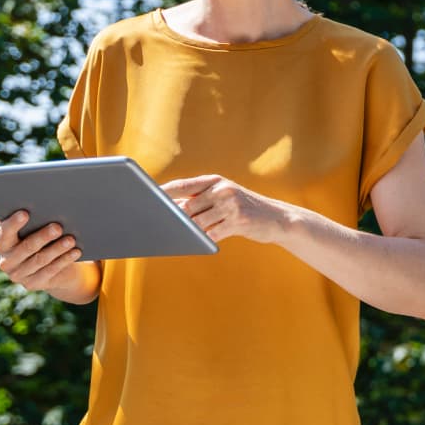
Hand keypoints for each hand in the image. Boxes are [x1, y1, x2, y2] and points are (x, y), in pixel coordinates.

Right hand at [0, 211, 84, 294]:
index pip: (5, 233)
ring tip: (71, 239)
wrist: (47, 269)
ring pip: (40, 260)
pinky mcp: (33, 284)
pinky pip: (51, 271)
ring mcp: (19, 276)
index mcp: (2, 245)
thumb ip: (19, 219)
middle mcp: (7, 262)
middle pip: (26, 248)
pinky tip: (75, 251)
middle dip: (42, 236)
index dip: (14, 224)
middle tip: (58, 226)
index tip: (25, 213)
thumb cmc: (38, 240)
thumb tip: (2, 204)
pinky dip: (64, 260)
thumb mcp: (29, 230)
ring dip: (57, 249)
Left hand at [161, 174, 288, 243]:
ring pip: (198, 222)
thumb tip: (173, 211)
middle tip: (157, 226)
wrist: (278, 218)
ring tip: (176, 238)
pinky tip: (198, 244)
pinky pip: (213, 234)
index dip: (163, 192)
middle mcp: (223, 189)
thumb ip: (202, 201)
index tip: (146, 198)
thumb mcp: (226, 197)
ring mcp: (231, 205)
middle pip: (188, 206)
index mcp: (216, 181)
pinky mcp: (238, 221)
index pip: (183, 185)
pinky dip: (204, 240)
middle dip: (173, 218)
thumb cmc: (245, 210)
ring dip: (188, 232)